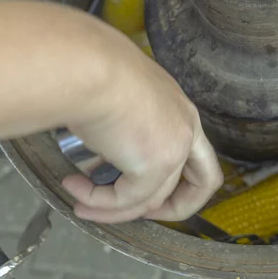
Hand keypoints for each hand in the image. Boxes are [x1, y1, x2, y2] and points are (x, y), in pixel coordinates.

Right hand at [60, 30, 222, 223]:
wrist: (87, 66)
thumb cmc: (93, 69)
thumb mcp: (118, 99)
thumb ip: (124, 129)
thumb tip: (103, 153)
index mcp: (179, 109)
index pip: (198, 155)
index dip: (181, 179)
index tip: (145, 181)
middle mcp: (185, 128)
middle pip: (203, 184)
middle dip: (173, 208)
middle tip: (136, 212)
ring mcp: (175, 147)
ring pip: (153, 198)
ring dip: (114, 208)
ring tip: (80, 201)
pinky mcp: (154, 165)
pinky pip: (126, 199)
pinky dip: (98, 201)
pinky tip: (74, 186)